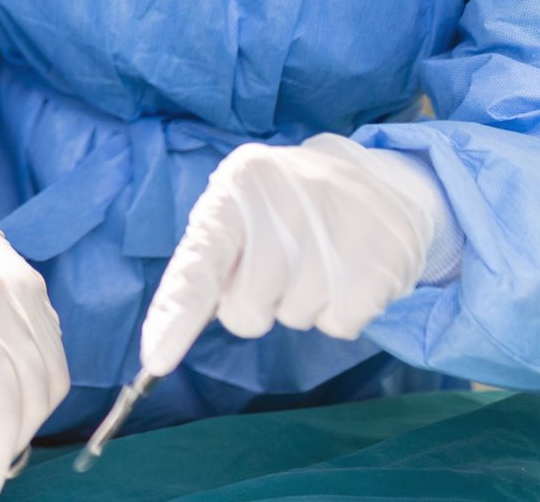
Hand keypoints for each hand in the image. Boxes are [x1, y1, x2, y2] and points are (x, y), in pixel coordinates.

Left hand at [141, 135, 447, 378]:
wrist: (377, 179)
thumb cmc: (286, 205)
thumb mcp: (239, 210)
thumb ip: (209, 260)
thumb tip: (184, 322)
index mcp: (237, 186)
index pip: (199, 263)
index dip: (176, 315)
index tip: (157, 359)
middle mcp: (283, 201)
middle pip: (244, 310)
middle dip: (255, 304)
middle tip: (279, 265)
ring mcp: (337, 230)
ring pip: (293, 319)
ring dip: (300, 302)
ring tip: (319, 258)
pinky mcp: (382, 262)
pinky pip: (338, 325)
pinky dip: (339, 311)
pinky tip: (348, 272)